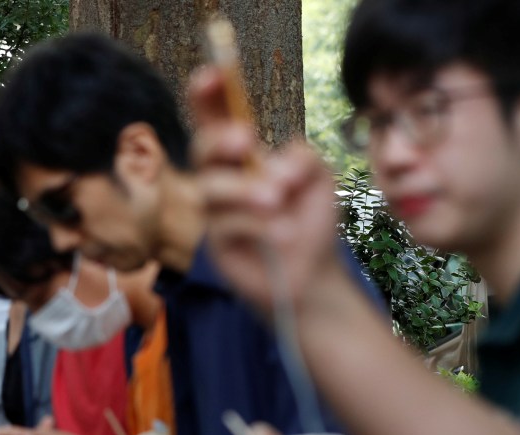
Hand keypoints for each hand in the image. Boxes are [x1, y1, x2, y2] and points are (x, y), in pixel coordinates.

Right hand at [189, 66, 350, 317]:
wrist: (314, 276)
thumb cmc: (310, 220)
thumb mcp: (319, 177)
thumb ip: (302, 156)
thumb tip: (275, 166)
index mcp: (243, 155)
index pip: (215, 117)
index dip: (208, 94)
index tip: (213, 75)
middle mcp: (223, 179)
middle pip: (201, 149)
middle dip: (217, 139)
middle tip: (245, 140)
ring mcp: (216, 213)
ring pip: (209, 189)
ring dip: (244, 189)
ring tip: (278, 199)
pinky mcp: (217, 246)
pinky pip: (224, 226)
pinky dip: (257, 224)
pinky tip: (285, 232)